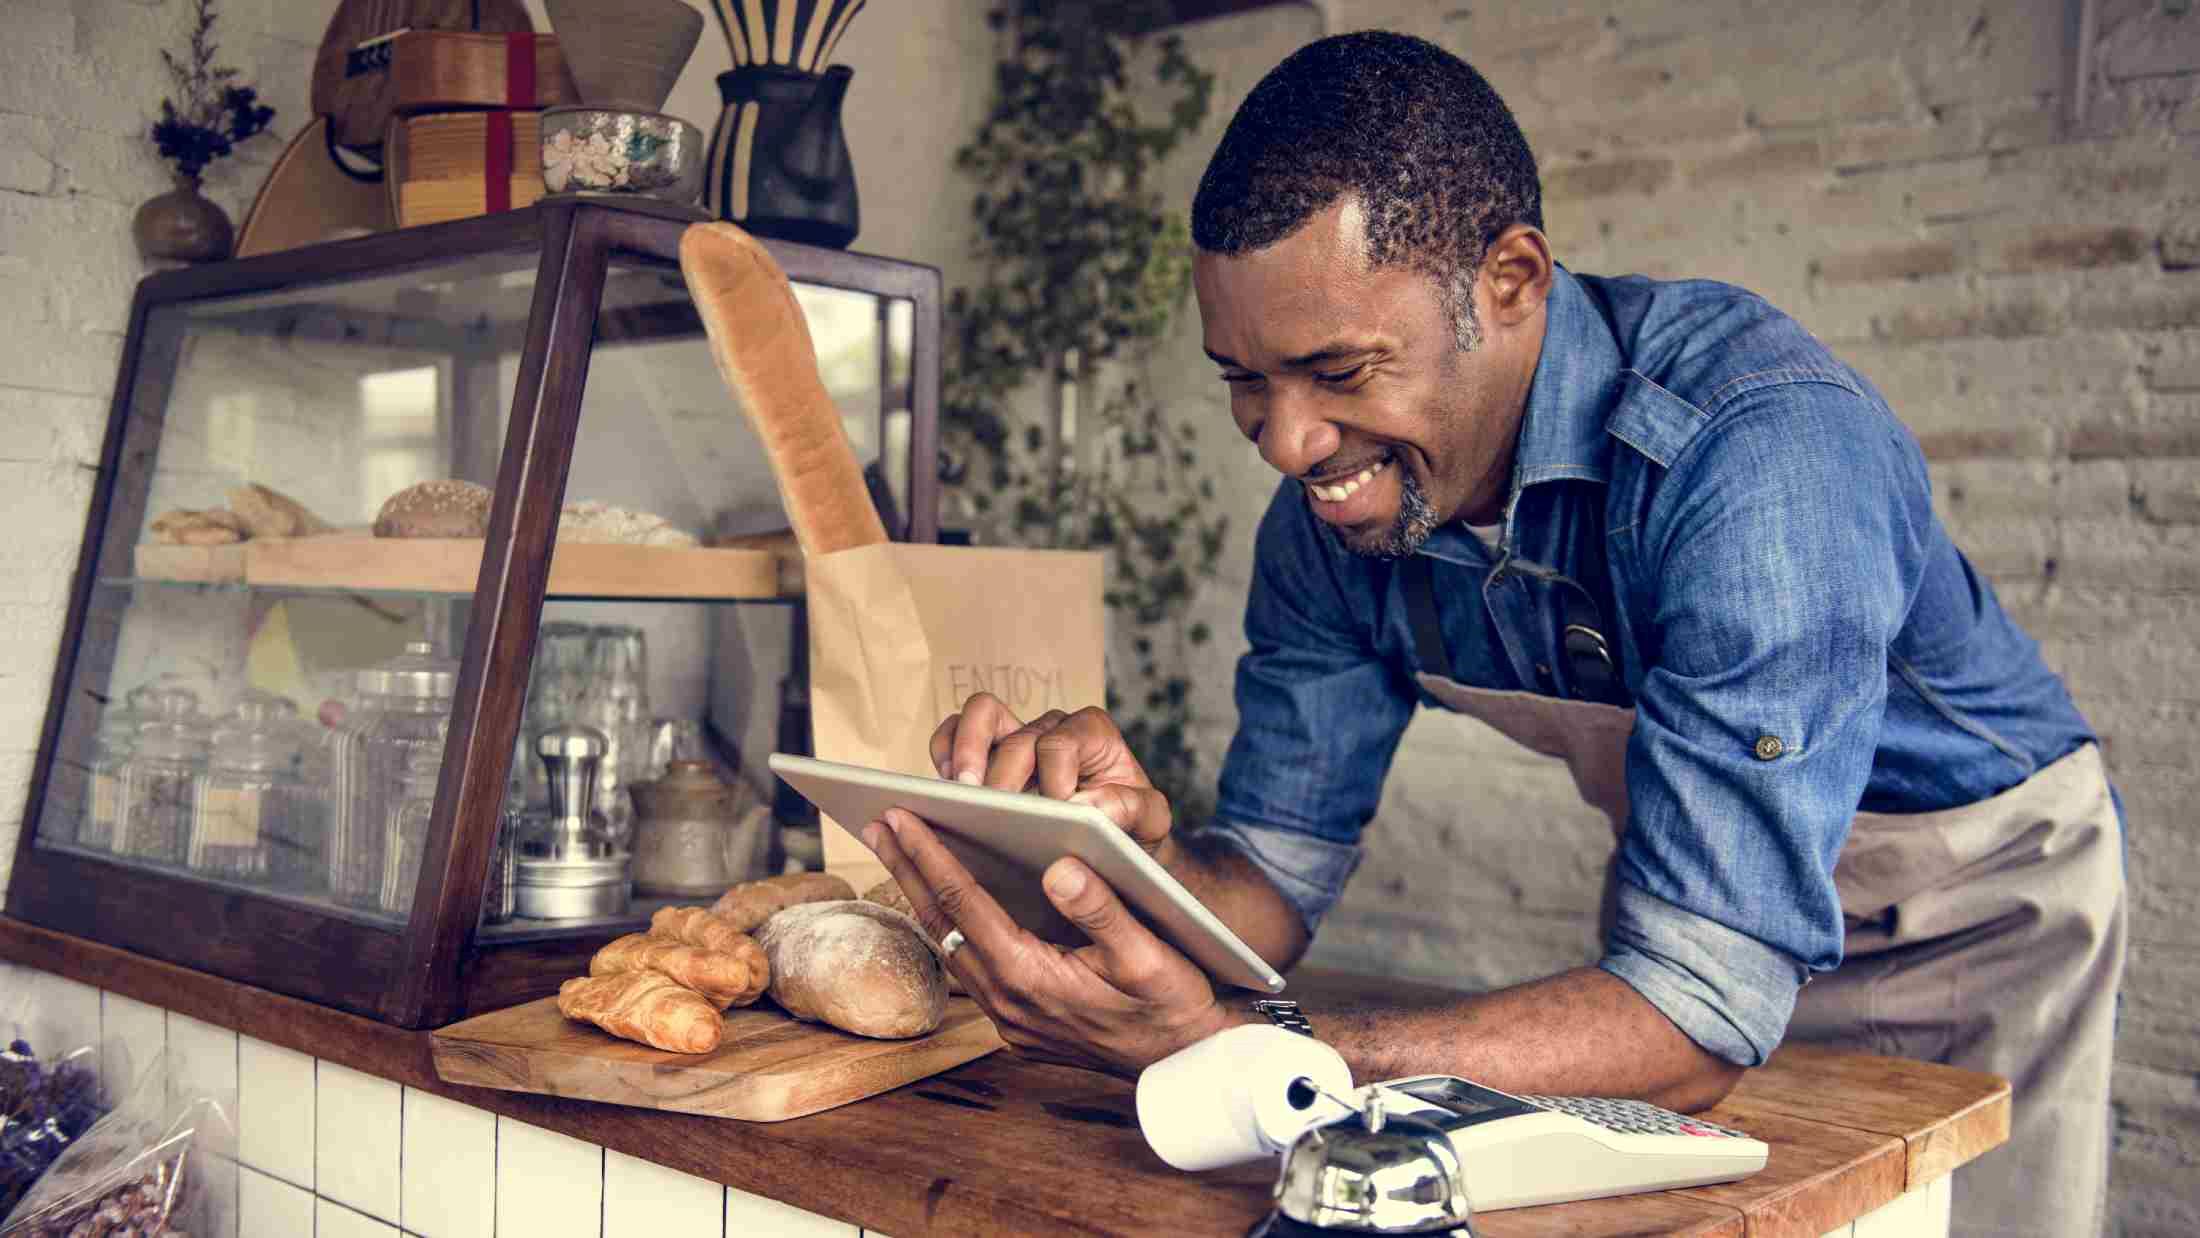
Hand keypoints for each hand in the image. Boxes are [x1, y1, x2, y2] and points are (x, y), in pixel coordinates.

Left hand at [860, 805, 1238, 1075]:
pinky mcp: (1017, 1023)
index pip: (965, 903)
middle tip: (877, 823)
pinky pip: (969, 967)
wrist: (1186, 1062)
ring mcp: (1008, 1018)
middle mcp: (1007, 1002)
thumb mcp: (1149, 953)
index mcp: (1030, 977)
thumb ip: (1102, 909)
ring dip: (923, 897)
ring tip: (900, 853)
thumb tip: (1059, 866)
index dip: (928, 855)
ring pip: (950, 946)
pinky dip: (951, 926)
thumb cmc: (1173, 1002)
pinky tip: (946, 901)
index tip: (899, 816)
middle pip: (942, 924)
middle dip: (907, 869)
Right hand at [929, 693, 1176, 858]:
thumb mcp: (1149, 822)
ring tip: (962, 793)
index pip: (1060, 743)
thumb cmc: (1130, 827)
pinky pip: (953, 734)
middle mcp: (1051, 727)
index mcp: (1092, 734)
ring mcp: (1014, 737)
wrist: (1113, 841)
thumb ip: (1132, 809)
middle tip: (995, 810)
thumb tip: (1087, 806)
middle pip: (1015, 735)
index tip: (1056, 811)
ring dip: (965, 751)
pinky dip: (944, 752)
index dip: (1053, 776)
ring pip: (980, 714)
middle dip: (1003, 774)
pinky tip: (946, 791)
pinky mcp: (985, 756)